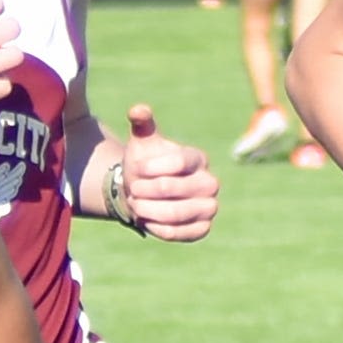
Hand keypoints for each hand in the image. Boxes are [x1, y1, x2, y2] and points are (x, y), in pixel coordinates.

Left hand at [114, 105, 217, 241]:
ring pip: (177, 213)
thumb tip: (137, 110)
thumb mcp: (142, 143)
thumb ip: (142, 125)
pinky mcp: (203, 229)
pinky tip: (146, 220)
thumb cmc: (145, 164)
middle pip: (175, 189)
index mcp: (197, 159)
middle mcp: (210, 183)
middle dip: (146, 191)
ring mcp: (209, 207)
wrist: (146, 193)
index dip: (151, 168)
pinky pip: (181, 233)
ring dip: (148, 210)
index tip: (135, 169)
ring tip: (136, 205)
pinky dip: (158, 228)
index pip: (178, 162)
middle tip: (133, 191)